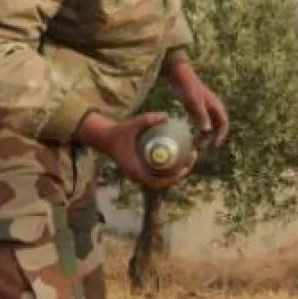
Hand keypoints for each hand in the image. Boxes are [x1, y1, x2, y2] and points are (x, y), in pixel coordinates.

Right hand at [75, 111, 191, 189]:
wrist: (104, 138)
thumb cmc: (118, 132)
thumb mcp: (132, 124)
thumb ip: (148, 120)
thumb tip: (167, 116)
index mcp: (136, 172)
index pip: (157, 182)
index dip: (172, 179)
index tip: (184, 168)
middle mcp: (139, 176)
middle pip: (165, 182)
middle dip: (181, 173)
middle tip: (192, 157)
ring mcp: (141, 174)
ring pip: (163, 178)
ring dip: (177, 170)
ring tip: (191, 155)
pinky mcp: (142, 169)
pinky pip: (159, 171)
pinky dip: (170, 165)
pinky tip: (180, 151)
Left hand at [172, 71, 228, 148]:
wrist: (179, 75)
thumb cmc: (188, 87)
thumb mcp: (194, 102)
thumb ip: (201, 116)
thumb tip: (208, 131)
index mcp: (216, 106)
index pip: (224, 124)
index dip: (221, 136)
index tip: (215, 145)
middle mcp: (212, 108)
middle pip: (216, 127)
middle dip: (212, 138)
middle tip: (203, 148)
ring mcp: (204, 108)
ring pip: (208, 125)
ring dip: (204, 136)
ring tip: (196, 145)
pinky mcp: (195, 108)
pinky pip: (200, 122)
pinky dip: (197, 130)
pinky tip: (189, 136)